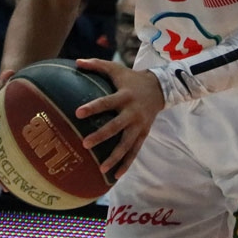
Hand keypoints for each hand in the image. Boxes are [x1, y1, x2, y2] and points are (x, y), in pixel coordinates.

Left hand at [74, 58, 163, 178]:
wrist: (160, 88)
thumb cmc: (132, 79)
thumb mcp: (117, 69)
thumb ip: (97, 65)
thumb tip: (76, 62)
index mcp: (125, 96)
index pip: (107, 102)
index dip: (93, 108)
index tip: (78, 113)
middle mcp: (133, 112)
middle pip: (116, 126)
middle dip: (101, 136)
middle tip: (85, 144)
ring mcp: (139, 125)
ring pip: (127, 144)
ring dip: (114, 157)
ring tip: (101, 168)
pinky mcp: (144, 134)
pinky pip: (135, 151)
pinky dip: (126, 164)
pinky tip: (115, 175)